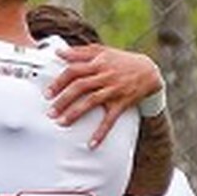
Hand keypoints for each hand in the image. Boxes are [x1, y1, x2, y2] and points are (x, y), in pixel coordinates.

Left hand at [46, 44, 162, 147]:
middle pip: (80, 87)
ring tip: (61, 123)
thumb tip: (58, 52)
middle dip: (63, 100)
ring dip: (75, 113)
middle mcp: (105, 76)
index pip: (74, 71)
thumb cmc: (121, 61)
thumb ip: (79, 52)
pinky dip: (101, 132)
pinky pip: (111, 119)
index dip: (59, 82)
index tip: (47, 93)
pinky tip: (91, 144)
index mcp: (98, 63)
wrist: (150, 71)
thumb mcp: (102, 51)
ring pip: (92, 102)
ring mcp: (114, 90)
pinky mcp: (122, 103)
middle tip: (50, 111)